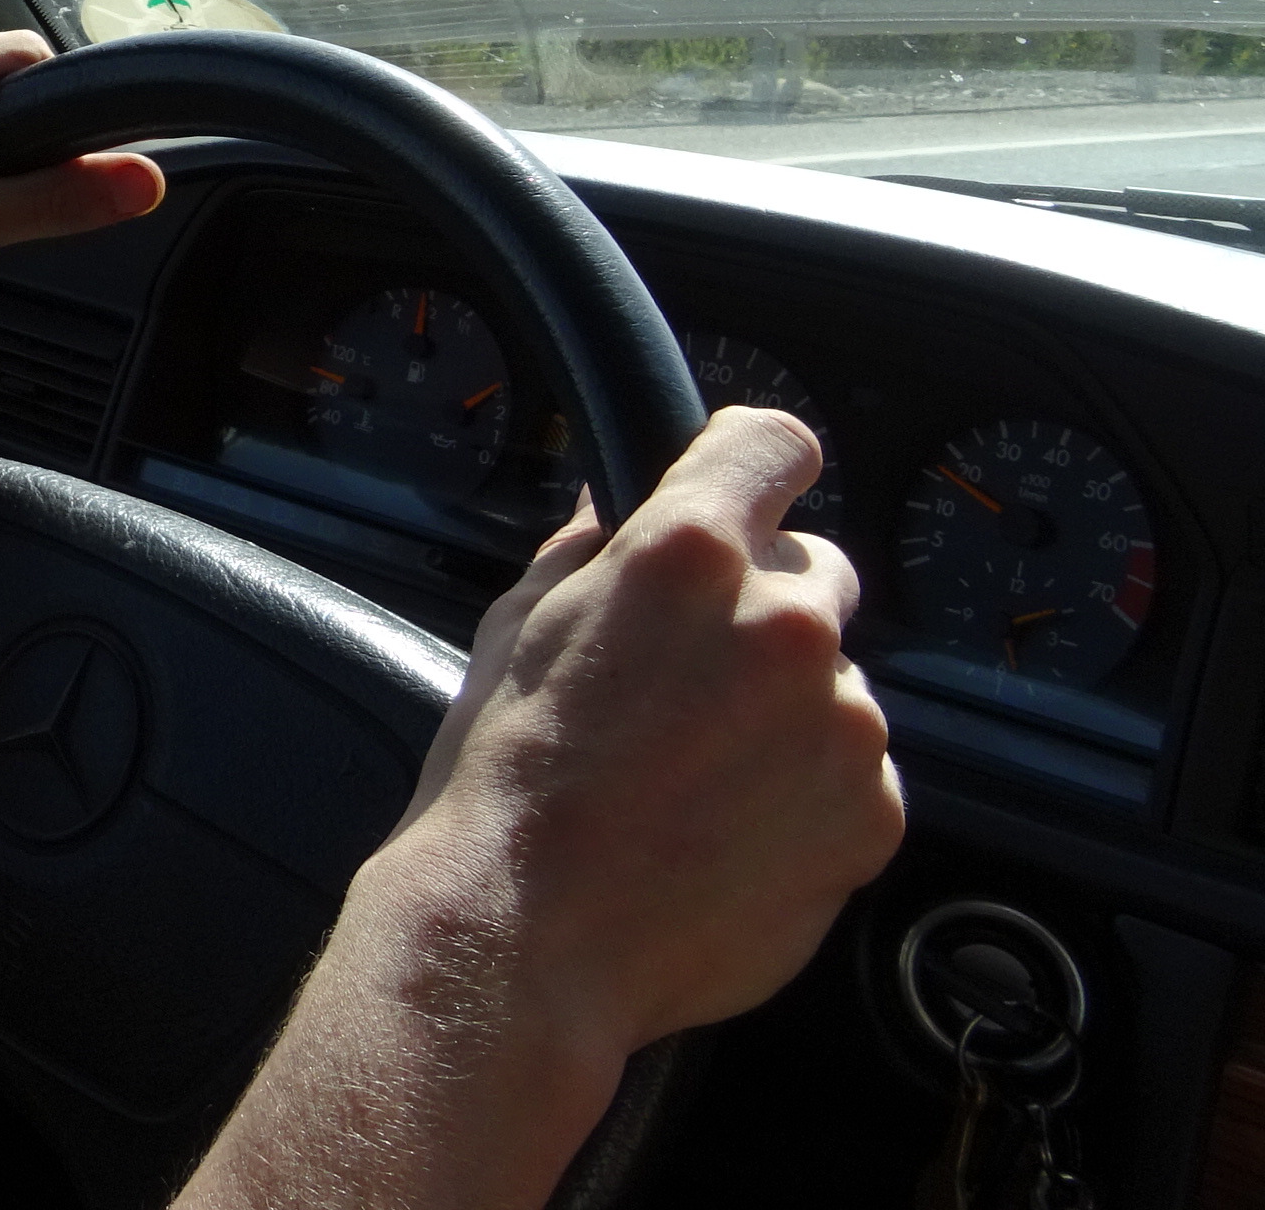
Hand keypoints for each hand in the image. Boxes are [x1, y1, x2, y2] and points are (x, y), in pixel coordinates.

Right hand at [370, 404, 904, 1065]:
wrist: (532, 937)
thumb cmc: (505, 781)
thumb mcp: (516, 629)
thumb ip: (586, 550)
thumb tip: (615, 507)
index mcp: (688, 552)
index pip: (773, 443)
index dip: (757, 466)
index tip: (751, 491)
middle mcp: (785, 620)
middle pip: (817, 570)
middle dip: (765, 609)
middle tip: (692, 681)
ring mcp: (843, 720)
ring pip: (836, 682)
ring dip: (788, 709)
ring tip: (700, 776)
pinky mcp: (875, 811)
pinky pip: (858, 772)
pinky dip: (810, 792)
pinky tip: (730, 827)